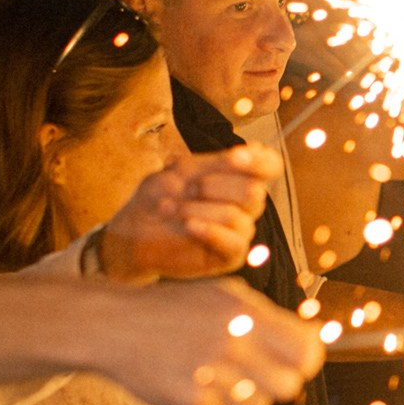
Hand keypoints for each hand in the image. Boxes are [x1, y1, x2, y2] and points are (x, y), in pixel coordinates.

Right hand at [96, 277, 322, 404]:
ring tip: (220, 378)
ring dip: (245, 398)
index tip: (295, 363)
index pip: (306, 351)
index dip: (305, 361)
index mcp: (243, 311)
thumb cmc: (176, 309)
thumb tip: (316, 343)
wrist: (113, 326)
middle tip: (254, 374)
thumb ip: (268, 318)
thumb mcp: (223, 295)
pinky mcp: (188, 403)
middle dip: (276, 383)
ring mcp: (208, 374)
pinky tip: (199, 389)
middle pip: (288, 386)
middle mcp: (229, 341)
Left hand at [101, 146, 277, 279]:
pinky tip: (188, 226)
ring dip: (198, 209)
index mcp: (237, 177)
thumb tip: (258, 148)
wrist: (133, 232)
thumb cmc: (158, 197)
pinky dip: (209, 230)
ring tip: (168, 208)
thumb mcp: (184, 172)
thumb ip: (219, 162)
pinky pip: (234, 242)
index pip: (270, 166)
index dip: (259, 161)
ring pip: (237, 217)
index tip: (234, 157)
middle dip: (216, 186)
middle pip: (254, 191)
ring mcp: (239, 231)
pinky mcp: (230, 256)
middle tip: (187, 188)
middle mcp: (244, 204)